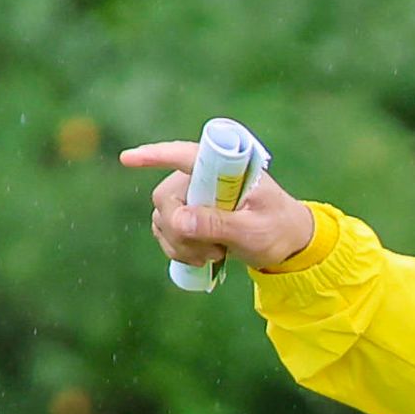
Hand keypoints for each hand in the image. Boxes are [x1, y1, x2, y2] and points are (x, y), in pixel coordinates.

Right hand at [120, 139, 316, 272]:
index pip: (185, 156)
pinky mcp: (189, 215)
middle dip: (179, 229)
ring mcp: (194, 196)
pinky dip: (178, 249)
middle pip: (166, 196)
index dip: (155, 155)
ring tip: (215, 255)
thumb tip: (177, 220)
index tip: (127, 159)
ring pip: (163, 218)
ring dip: (181, 244)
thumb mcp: (253, 231)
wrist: (287, 244)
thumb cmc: (277, 229)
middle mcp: (204, 177)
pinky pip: (165, 231)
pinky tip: (204, 257)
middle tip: (211, 251)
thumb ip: (217, 224)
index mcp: (225, 169)